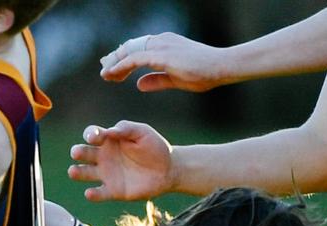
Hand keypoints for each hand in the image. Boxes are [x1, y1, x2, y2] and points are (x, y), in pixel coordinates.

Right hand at [68, 121, 173, 201]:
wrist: (168, 169)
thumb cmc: (155, 147)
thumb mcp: (143, 132)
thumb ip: (126, 128)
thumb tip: (109, 131)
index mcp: (109, 140)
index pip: (92, 134)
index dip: (90, 134)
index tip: (94, 137)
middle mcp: (103, 156)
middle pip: (83, 153)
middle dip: (78, 152)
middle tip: (77, 153)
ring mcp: (106, 174)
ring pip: (84, 173)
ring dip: (77, 172)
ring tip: (73, 171)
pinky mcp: (113, 191)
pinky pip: (99, 193)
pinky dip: (92, 194)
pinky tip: (90, 193)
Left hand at [99, 32, 226, 92]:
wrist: (222, 66)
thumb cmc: (204, 73)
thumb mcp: (175, 79)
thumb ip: (157, 80)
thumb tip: (138, 84)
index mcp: (165, 44)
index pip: (138, 48)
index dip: (123, 57)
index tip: (112, 69)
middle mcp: (161, 41)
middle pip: (130, 47)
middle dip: (115, 59)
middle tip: (104, 71)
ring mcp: (162, 46)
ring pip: (129, 52)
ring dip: (115, 63)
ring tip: (105, 75)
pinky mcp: (162, 55)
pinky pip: (134, 59)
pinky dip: (121, 66)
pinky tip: (111, 74)